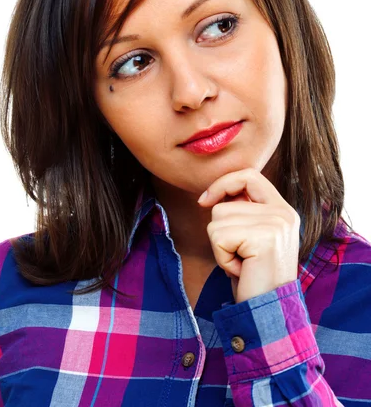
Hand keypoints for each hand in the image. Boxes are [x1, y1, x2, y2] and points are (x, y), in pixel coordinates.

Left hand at [198, 168, 300, 303]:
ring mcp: (276, 224)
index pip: (249, 175)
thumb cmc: (254, 277)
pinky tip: (240, 270)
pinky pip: (219, 236)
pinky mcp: (264, 238)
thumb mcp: (251, 237)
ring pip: (217, 220)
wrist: (268, 313)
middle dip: (221, 234)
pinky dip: (221, 257)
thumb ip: (242, 212)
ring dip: (220, 247)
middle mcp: (283, 213)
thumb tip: (211, 197)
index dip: (223, 184)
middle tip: (241, 257)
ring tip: (241, 263)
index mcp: (283, 209)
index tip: (204, 201)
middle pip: (224, 204)